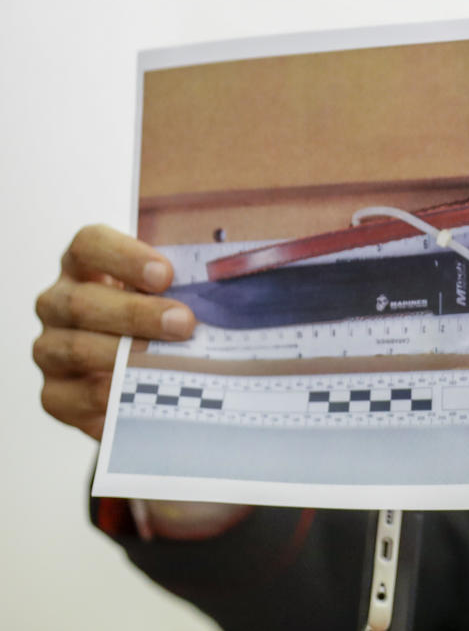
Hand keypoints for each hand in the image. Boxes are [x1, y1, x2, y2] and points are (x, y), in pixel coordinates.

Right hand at [34, 224, 195, 438]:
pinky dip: (111, 398)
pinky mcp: (56, 395)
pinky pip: (76, 397)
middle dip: (136, 313)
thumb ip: (195, 283)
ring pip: (75, 348)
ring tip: (169, 362)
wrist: (142, 387)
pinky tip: (141, 396)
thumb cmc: (163, 328)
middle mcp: (59, 304)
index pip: (90, 245)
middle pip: (82, 301)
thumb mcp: (176, 296)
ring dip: (125, 355)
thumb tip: (243, 276)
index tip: (166, 275)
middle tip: (184, 322)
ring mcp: (51, 349)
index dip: (123, 256)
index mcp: (86, 266)